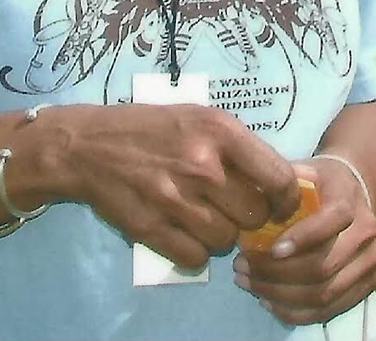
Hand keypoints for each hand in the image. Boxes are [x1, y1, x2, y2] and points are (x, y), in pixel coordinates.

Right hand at [55, 104, 298, 270]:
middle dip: (248, 216)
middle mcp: (202, 166)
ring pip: (226, 240)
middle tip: (231, 207)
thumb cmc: (154, 128)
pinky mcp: (151, 228)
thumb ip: (240, 148)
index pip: (279, 178)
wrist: (89, 145)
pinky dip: (194, 250)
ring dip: (220, 233)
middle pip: (254, 215)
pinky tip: (183, 231)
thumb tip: (281, 184)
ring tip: (202, 215)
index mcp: (221, 132)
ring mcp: (175, 199)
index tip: (280, 205)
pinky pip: (195, 257)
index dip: (286, 200)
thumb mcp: (202, 118)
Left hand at [235, 158, 375, 325]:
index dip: (302, 238)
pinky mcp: (369, 286)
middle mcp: (368, 234)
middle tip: (241, 267)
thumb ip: (282, 180)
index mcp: (351, 200)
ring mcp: (372, 263)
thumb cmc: (319, 184)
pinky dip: (295, 312)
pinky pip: (329, 310)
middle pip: (323, 266)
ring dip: (280, 295)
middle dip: (276, 272)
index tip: (271, 248)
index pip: (332, 220)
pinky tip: (268, 301)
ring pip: (324, 294)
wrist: (353, 196)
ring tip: (248, 284)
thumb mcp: (303, 171)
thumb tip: (255, 197)